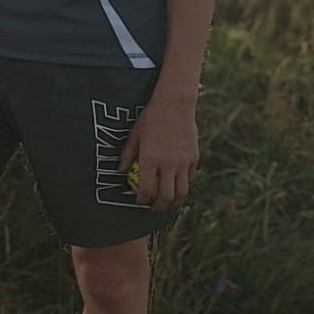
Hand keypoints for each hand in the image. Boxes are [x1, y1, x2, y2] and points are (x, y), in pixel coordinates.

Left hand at [119, 94, 198, 211]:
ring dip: (174, 202)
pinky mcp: (194, 159)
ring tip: (168, 203)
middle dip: (159, 206)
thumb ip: (127, 155)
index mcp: (150, 159)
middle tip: (154, 208)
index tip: (139, 201)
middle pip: (166, 196)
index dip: (142, 199)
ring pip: (182, 192)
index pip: (146, 189)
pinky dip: (184, 186)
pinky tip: (177, 186)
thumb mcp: (134, 135)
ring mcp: (183, 163)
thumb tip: (120, 171)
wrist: (174, 105)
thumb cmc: (150, 118)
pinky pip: (190, 179)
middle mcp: (168, 164)